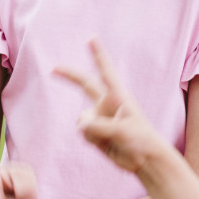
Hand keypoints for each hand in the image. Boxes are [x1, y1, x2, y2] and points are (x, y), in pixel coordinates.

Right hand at [55, 38, 173, 174]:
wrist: (145, 160)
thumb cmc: (141, 140)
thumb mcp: (121, 131)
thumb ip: (99, 126)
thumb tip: (80, 124)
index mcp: (118, 96)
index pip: (106, 71)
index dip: (98, 54)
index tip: (91, 38)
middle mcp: (106, 104)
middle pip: (84, 85)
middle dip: (69, 77)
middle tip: (53, 69)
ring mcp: (100, 118)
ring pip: (82, 120)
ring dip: (91, 131)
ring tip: (110, 138)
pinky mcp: (95, 132)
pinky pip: (83, 132)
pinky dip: (91, 139)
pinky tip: (105, 144)